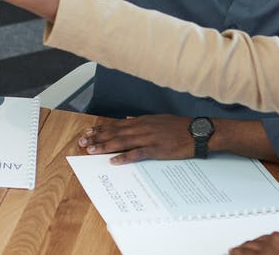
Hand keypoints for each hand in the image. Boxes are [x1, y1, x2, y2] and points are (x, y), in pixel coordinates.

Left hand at [77, 114, 196, 163]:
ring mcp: (148, 138)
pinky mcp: (156, 149)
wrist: (196, 132)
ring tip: (91, 151)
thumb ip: (141, 120)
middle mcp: (141, 127)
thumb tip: (128, 118)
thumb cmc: (178, 126)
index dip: (100, 129)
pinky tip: (113, 161)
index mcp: (141, 121)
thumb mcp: (157, 119)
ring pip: (121, 142)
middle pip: (114, 133)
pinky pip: (137, 153)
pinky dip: (124, 157)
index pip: (115, 124)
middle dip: (97, 138)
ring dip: (105, 146)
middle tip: (82, 143)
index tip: (87, 133)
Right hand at [229, 228, 278, 254]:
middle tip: (240, 249)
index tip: (233, 251)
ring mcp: (278, 236)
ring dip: (260, 243)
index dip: (236, 252)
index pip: (242, 251)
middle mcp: (267, 243)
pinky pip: (278, 233)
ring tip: (259, 246)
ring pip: (263, 237)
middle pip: (250, 243)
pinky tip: (278, 242)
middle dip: (245, 247)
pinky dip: (277, 238)